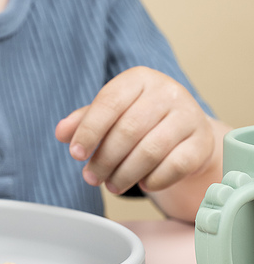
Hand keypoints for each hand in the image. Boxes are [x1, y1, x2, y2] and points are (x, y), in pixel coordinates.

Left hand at [55, 66, 215, 196]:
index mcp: (139, 78)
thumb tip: (62, 133)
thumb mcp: (111, 111)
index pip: (109, 103)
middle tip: (91, 177)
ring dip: (125, 174)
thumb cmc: (141, 116)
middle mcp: (166, 92)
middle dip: (105, 159)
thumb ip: (84, 120)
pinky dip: (154, 179)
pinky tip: (142, 184)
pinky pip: (175, 166)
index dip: (89, 130)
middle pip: (129, 130)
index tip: (75, 154)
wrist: (185, 127)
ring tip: (111, 185)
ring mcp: (188, 116)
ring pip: (151, 151)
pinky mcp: (202, 142)